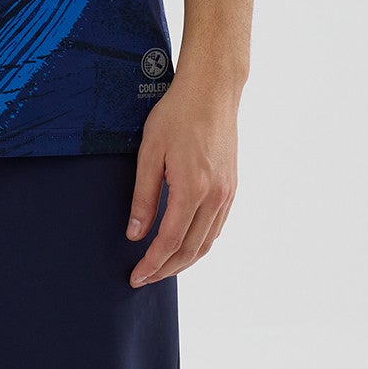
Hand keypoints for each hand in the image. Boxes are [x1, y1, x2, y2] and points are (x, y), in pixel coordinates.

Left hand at [125, 73, 238, 286]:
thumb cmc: (176, 114)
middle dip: (166, 269)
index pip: (170, 241)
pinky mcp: (232, 187)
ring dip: (184, 261)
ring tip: (161, 266)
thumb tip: (135, 233)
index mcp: (193, 188)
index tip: (135, 276)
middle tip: (144, 278)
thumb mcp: (150, 151)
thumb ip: (143, 196)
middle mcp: (215, 197)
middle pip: (191, 250)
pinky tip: (185, 243)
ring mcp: (227, 193)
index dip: (152, 263)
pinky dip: (200, 243)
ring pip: (207, 242)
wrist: (212, 91)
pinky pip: (217, 227)